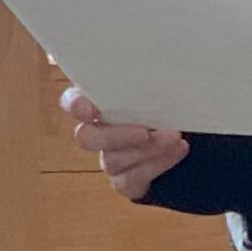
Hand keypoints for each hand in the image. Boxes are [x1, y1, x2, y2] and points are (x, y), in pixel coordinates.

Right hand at [62, 88, 190, 200]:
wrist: (179, 142)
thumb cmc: (160, 107)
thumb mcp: (152, 91)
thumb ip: (142, 83)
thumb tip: (155, 68)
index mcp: (95, 106)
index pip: (72, 103)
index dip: (75, 105)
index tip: (88, 108)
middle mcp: (96, 135)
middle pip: (86, 138)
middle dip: (116, 135)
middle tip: (145, 131)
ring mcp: (110, 160)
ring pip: (115, 159)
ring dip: (148, 148)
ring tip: (174, 136)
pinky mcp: (126, 182)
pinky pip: (135, 178)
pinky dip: (160, 163)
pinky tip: (178, 149)